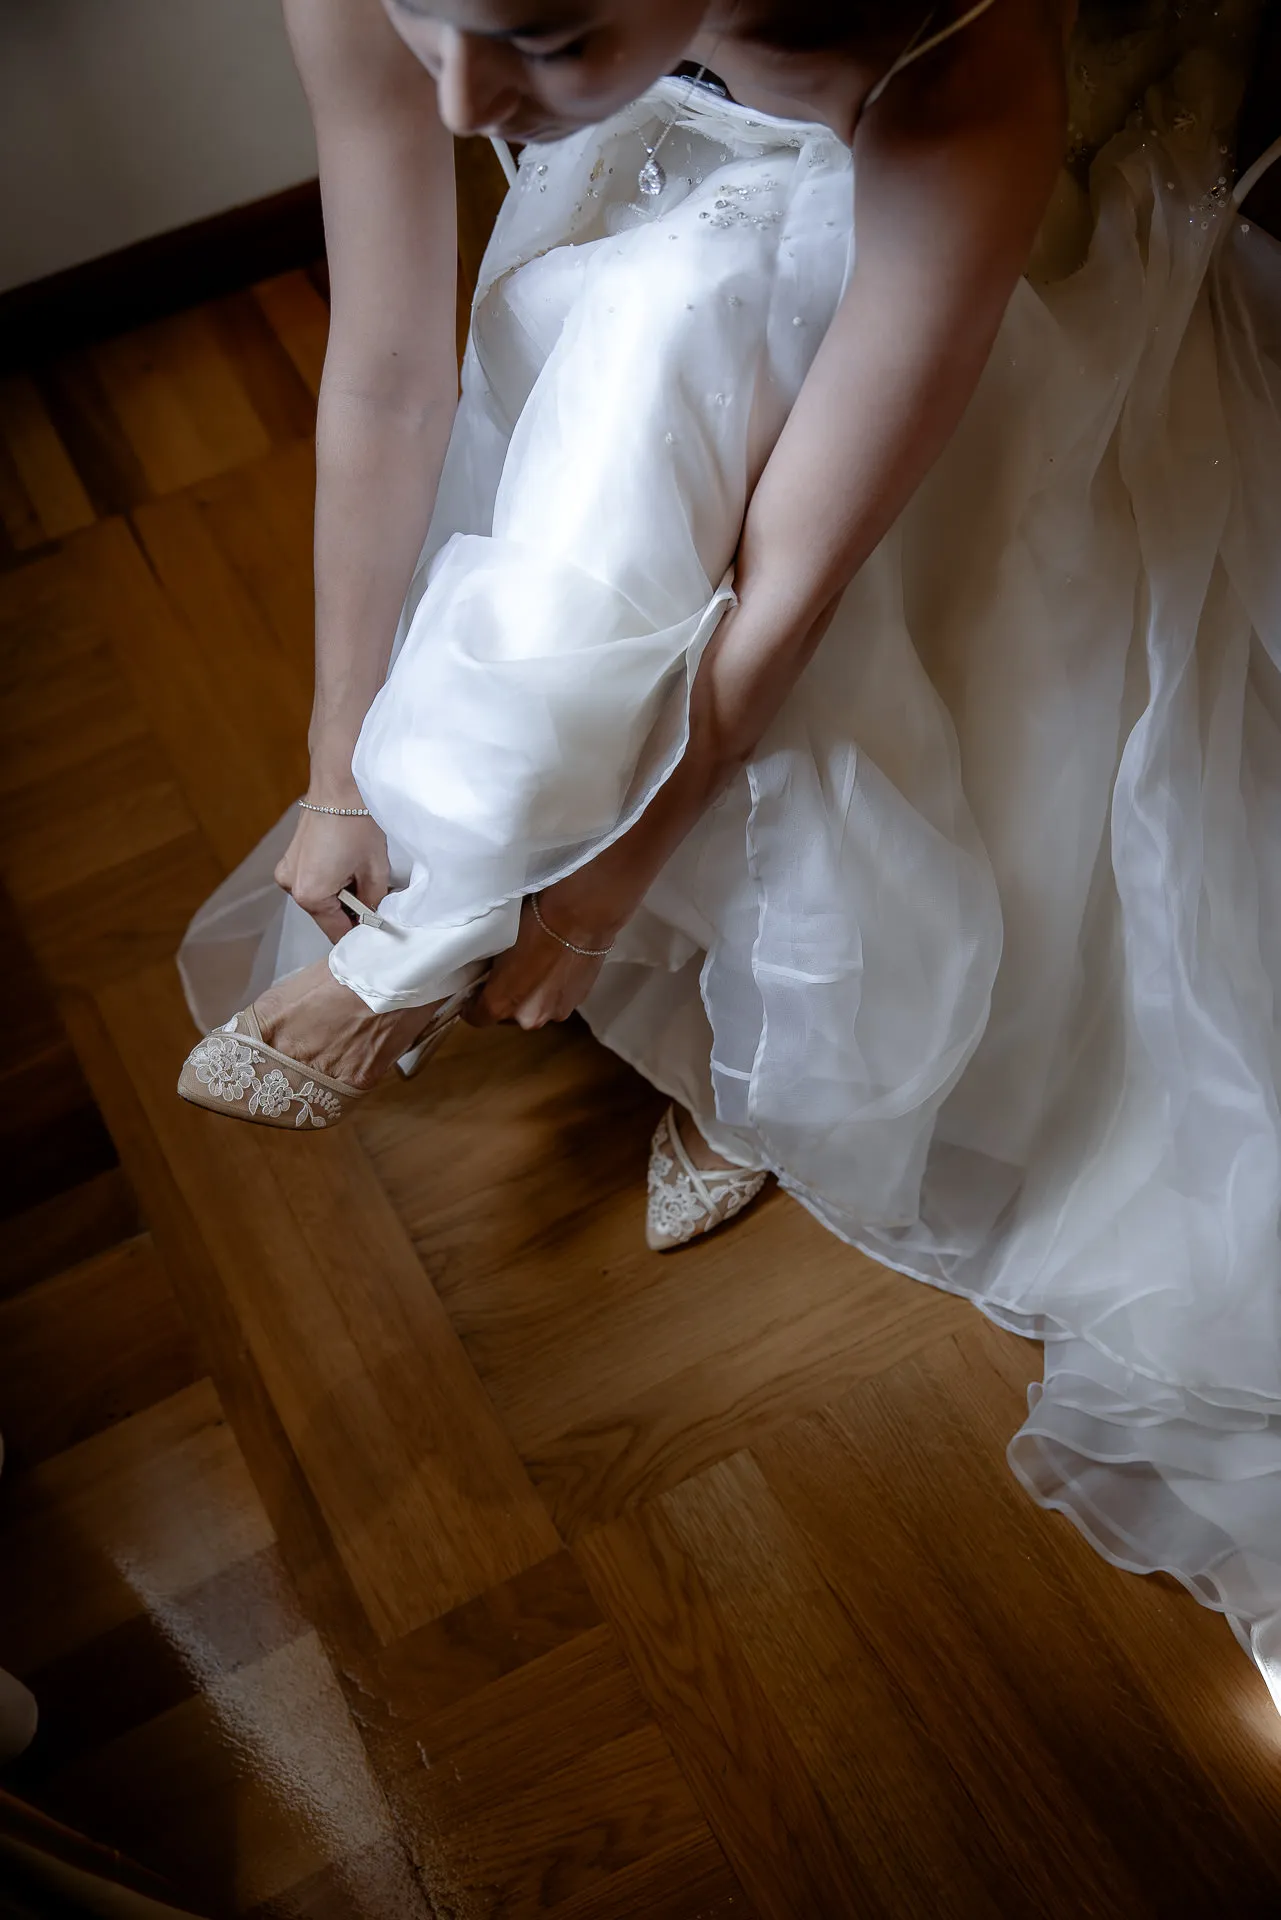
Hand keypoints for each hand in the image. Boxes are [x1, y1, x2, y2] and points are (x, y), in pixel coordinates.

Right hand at [274, 802, 389, 943]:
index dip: (359, 931)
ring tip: (359, 873)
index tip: (375, 927)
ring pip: (319, 897)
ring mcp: (286, 870)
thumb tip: (371, 914)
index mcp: (311, 895)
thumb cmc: (357, 821)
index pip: (337, 931)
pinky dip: (328, 878)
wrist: (339, 782)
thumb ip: (373, 902)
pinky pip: (311, 879)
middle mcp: (291, 887)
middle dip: (349, 910)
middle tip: (373, 896)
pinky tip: (345, 862)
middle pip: (325, 914)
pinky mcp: (289, 857)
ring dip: (338, 894)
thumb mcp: (375, 870)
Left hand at [464, 890, 618, 1029]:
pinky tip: (557, 966)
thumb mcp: (497, 947)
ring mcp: (556, 1012)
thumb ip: (491, 972)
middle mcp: (528, 1018)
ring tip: (537, 968)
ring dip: (532, 996)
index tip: (475, 991)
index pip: (477, 1017)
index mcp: (501, 1005)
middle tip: (508, 974)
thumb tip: (489, 974)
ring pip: (535, 1009)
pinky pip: (557, 1000)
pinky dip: (554, 989)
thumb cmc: (532, 924)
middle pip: (508, 1016)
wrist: (580, 916)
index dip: (473, 1004)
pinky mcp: (578, 1002)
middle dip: (506, 999)